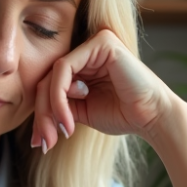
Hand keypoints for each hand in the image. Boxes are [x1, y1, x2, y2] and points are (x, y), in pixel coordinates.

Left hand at [31, 28, 186, 186]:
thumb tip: (33, 125)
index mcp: (82, 65)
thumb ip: (58, 107)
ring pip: (52, 75)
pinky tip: (69, 120)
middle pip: (47, 80)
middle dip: (42, 115)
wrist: (152, 117)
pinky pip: (64, 68)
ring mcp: (94, 44)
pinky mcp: (100, 43)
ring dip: (50, 109)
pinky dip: (59, 98)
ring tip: (58, 133)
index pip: (49, 85)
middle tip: (43, 142)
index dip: (41, 114)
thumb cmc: (122, 114)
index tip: (40, 142)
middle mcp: (87, 51)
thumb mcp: (81, 113)